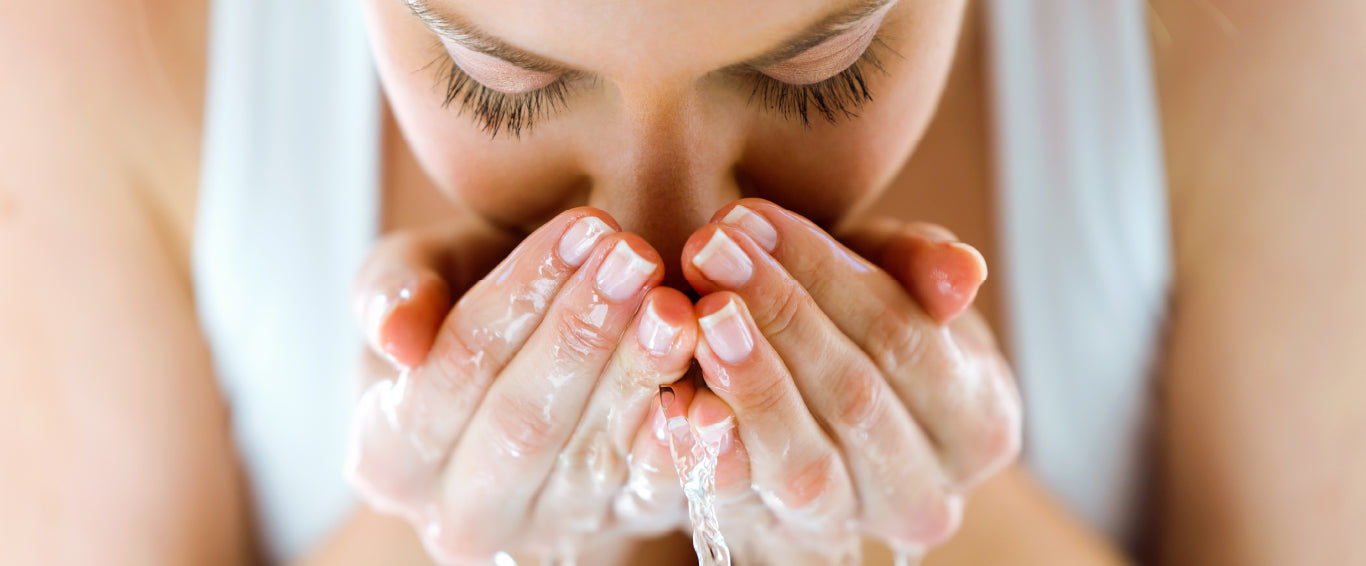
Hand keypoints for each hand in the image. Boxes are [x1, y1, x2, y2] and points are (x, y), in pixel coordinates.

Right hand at [345, 209, 699, 563]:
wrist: (533, 363)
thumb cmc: (466, 302)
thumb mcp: (416, 275)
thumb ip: (391, 290)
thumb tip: (398, 339)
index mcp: (387, 457)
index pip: (455, 370)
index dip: (519, 296)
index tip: (580, 226)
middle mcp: (459, 516)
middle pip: (523, 422)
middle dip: (582, 334)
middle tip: (636, 258)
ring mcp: (545, 533)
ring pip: (593, 458)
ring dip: (640, 377)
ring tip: (677, 305)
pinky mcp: (619, 530)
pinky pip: (655, 497)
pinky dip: (685, 448)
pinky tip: (708, 394)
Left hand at [673, 199, 1021, 559]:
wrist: (806, 394)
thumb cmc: (859, 319)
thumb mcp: (893, 276)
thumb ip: (922, 265)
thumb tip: (963, 273)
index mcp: (978, 425)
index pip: (907, 340)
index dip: (827, 275)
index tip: (752, 218)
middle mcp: (925, 497)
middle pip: (855, 400)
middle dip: (778, 316)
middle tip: (710, 250)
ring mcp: (851, 527)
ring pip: (805, 465)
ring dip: (748, 383)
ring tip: (699, 314)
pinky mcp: (779, 543)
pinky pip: (743, 506)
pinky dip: (709, 453)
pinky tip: (676, 400)